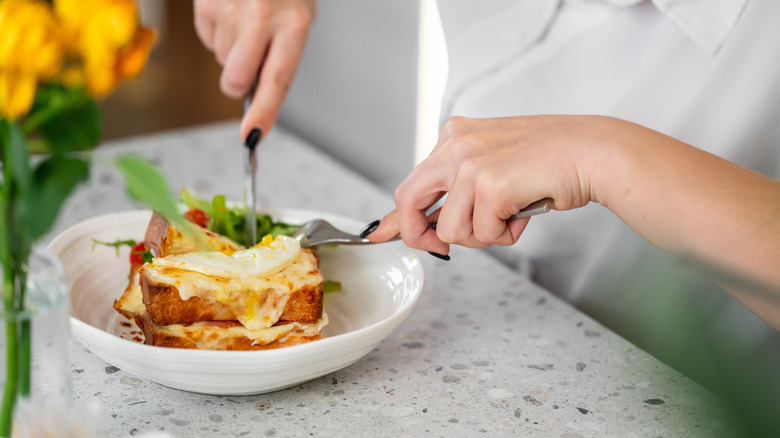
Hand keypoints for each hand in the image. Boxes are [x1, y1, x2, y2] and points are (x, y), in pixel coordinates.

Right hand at [194, 0, 315, 140]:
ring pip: (221, 60)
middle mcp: (262, 17)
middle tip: (249, 59)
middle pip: (236, 80)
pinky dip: (217, 30)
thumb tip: (255, 93)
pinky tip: (231, 10)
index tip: (252, 136)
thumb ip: (280, 56)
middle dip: (237, 82)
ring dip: (231, 48)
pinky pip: (207, 38)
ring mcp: (230, 10)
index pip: (277, 80)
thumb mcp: (297, 18)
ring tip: (246, 18)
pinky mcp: (206, 4)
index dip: (263, 112)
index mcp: (295, 24)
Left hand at [369, 115, 612, 253]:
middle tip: (441, 247)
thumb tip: (430, 230)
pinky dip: (505, 234)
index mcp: (454, 136)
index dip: (394, 217)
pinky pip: (481, 233)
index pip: (412, 183)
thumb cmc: (549, 162)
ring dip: (483, 235)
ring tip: (511, 215)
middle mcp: (455, 145)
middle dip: (421, 235)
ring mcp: (470, 164)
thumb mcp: (494, 167)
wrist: (591, 152)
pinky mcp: (489, 185)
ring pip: (451, 231)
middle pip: (409, 202)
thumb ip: (459, 191)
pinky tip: (525, 211)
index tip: (379, 234)